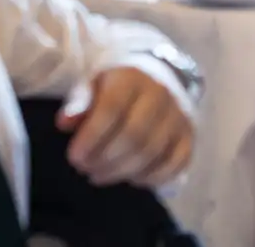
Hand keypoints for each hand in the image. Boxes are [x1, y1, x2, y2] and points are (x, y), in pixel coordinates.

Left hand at [58, 65, 196, 186]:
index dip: (91, 138)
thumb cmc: (117, 85)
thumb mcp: (94, 83)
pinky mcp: (189, 135)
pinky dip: (152, 177)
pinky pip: (176, 163)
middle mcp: (161, 94)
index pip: (112, 109)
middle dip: (104, 160)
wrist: (157, 75)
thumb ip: (79, 101)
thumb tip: (64, 122)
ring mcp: (179, 115)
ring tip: (99, 175)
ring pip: (152, 153)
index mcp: (132, 77)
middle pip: (134, 136)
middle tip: (85, 169)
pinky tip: (131, 178)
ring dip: (121, 172)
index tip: (74, 157)